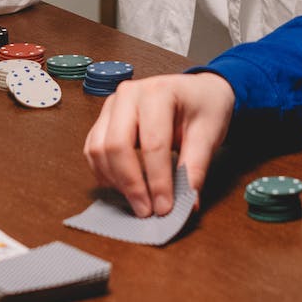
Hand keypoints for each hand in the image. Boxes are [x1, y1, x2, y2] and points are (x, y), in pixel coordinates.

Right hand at [83, 72, 234, 216]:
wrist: (197, 91)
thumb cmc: (203, 107)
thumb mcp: (209, 135)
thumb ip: (196, 168)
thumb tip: (187, 203)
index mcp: (159, 93)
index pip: (153, 143)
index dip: (157, 180)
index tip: (164, 207)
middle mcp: (128, 94)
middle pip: (117, 145)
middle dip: (131, 184)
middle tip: (146, 210)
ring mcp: (112, 105)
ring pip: (99, 148)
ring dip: (115, 181)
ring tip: (136, 201)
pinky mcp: (104, 118)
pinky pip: (93, 149)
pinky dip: (104, 172)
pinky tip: (121, 187)